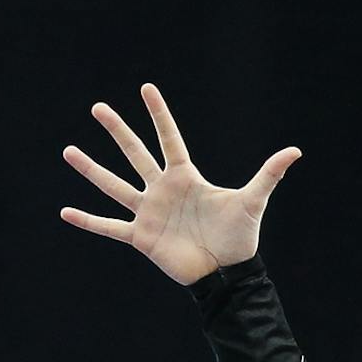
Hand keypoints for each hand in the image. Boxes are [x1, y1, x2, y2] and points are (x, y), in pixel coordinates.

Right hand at [62, 86, 300, 283]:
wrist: (224, 272)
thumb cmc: (238, 236)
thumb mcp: (253, 201)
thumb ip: (268, 174)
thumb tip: (295, 151)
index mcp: (185, 177)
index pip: (169, 138)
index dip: (158, 114)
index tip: (146, 88)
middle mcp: (161, 190)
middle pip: (134, 153)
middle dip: (117, 131)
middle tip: (98, 108)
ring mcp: (147, 212)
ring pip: (113, 185)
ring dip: (91, 169)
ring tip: (68, 151)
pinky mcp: (140, 237)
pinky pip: (109, 226)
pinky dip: (87, 221)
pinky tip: (65, 212)